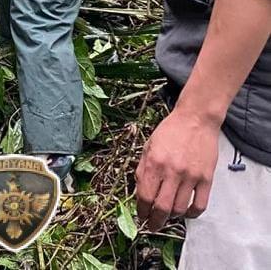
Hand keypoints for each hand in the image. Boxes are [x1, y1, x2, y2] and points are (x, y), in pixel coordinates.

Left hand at [135, 110, 218, 230]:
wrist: (195, 119)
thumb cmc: (170, 131)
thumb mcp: (148, 146)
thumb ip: (142, 169)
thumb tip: (139, 192)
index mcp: (154, 162)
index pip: (144, 195)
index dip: (141, 210)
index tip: (141, 216)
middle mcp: (171, 171)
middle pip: (162, 208)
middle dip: (155, 221)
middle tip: (152, 225)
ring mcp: (190, 176)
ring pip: (179, 209)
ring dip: (171, 217)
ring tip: (167, 216)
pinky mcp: (206, 179)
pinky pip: (199, 206)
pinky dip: (191, 214)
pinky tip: (185, 212)